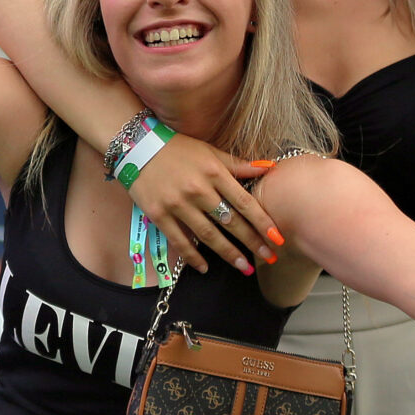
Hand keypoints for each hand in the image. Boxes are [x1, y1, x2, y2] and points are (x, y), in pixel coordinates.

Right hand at [129, 134, 276, 273]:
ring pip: (208, 235)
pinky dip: (192, 256)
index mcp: (213, 172)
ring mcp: (178, 204)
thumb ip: (237, 164)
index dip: (262, 222)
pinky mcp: (159, 214)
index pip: (244, 202)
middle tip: (269, 258)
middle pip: (230, 222)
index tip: (277, 238)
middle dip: (252, 242)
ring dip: (229, 254)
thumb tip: (268, 168)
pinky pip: (179, 240)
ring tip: (245, 268)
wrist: (137, 146)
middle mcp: (198, 190)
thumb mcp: (209, 151)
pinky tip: (204, 267)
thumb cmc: (177, 148)